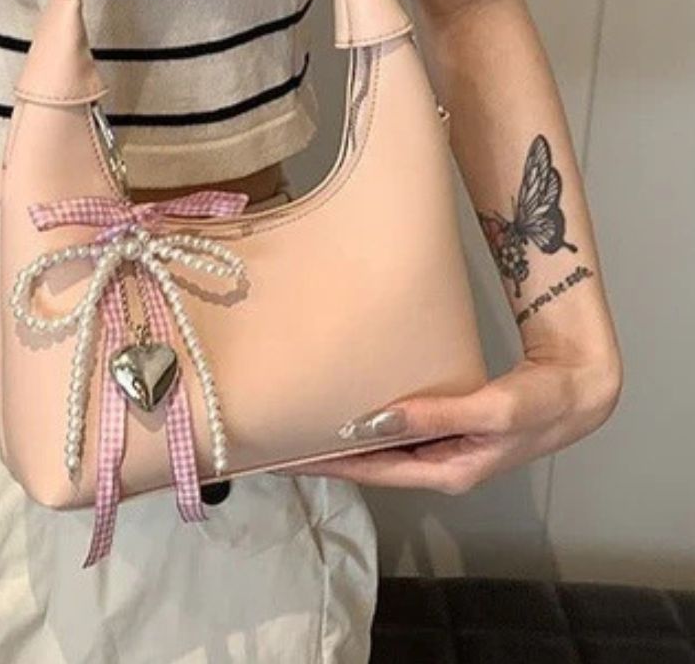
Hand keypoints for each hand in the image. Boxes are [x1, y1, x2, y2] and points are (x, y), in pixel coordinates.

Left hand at [293, 347, 622, 494]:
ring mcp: (443, 445)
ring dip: (348, 438)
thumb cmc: (539, 403)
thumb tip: (375, 419)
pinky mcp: (447, 424)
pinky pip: (399, 426)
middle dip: (330, 456)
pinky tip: (352, 404)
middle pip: (372, 464)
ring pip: (384, 445)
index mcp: (447, 471)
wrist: (575, 386)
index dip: (332, 465)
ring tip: (305, 423)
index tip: (291, 455)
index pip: (374, 472)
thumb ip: (435, 415)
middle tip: (283, 439)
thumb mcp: (489, 411)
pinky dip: (372, 419)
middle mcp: (439, 463)